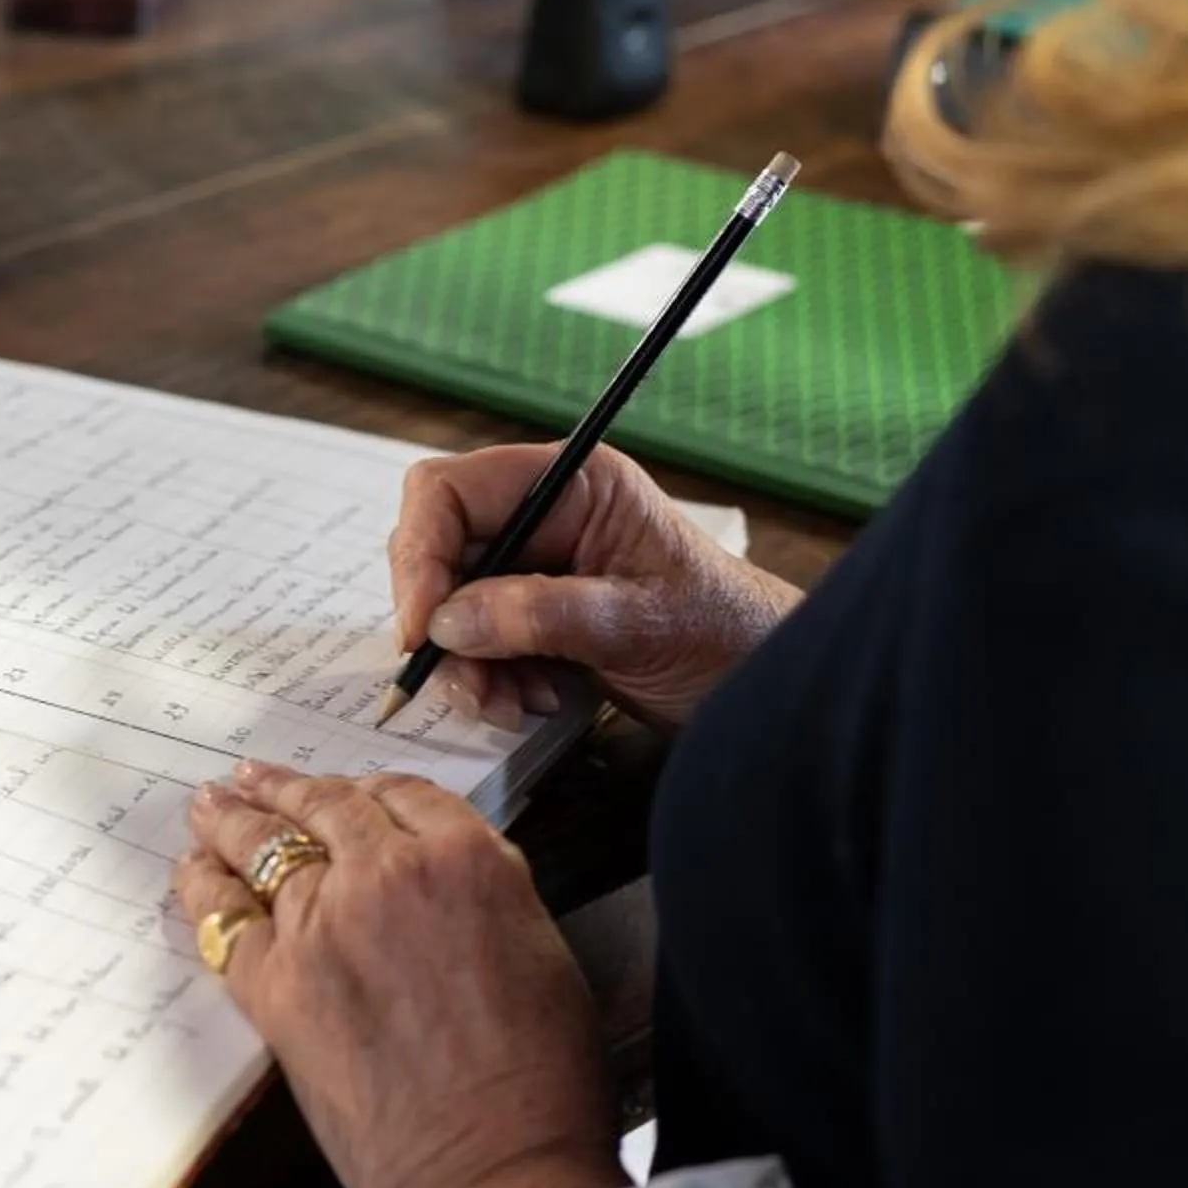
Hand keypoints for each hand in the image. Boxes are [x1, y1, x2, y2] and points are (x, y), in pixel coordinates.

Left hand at [175, 759, 627, 1187]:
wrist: (488, 1168)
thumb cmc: (539, 1080)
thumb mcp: (543, 952)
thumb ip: (488, 896)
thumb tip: (448, 886)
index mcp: (467, 859)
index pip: (405, 794)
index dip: (371, 789)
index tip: (349, 790)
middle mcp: (386, 874)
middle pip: (328, 807)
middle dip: (289, 788)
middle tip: (256, 777)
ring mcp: (321, 924)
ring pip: (267, 848)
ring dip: (235, 820)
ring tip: (210, 804)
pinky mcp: (275, 983)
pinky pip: (224, 919)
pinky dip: (204, 889)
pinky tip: (192, 872)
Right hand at [390, 442, 798, 732]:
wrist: (766, 683)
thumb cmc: (727, 634)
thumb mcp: (639, 624)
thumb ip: (543, 615)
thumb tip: (450, 620)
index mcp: (573, 484)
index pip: (450, 491)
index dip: (420, 554)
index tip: (421, 628)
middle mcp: (544, 515)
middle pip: (438, 549)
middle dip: (442, 623)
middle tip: (469, 683)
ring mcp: (536, 565)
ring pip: (448, 604)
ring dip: (466, 663)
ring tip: (513, 703)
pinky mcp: (534, 613)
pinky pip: (475, 641)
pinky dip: (488, 680)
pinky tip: (532, 701)